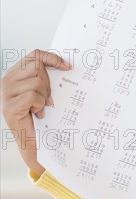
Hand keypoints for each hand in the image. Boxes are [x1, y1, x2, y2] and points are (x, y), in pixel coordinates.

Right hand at [1, 49, 71, 176]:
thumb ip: (45, 77)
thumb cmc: (38, 117)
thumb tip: (66, 64)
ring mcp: (6, 95)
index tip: (66, 66)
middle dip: (48, 82)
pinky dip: (40, 105)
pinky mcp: (9, 107)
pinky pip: (34, 96)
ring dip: (44, 96)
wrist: (34, 143)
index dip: (51, 57)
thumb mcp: (43, 92)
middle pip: (37, 66)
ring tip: (39, 107)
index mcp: (14, 76)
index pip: (34, 55)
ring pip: (37, 81)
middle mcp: (6, 82)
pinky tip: (36, 113)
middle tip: (46, 98)